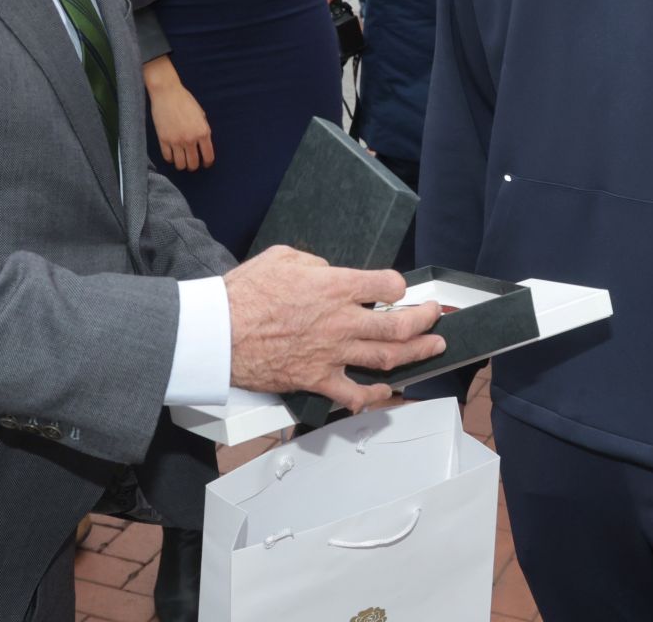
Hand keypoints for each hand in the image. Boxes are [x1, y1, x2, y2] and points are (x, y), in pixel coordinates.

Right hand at [144, 58, 212, 170]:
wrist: (167, 93)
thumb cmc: (185, 100)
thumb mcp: (201, 114)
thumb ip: (203, 129)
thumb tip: (203, 143)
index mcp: (203, 132)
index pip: (208, 156)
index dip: (207, 163)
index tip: (205, 164)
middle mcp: (191, 139)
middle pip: (193, 164)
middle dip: (194, 166)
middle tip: (192, 163)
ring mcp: (176, 141)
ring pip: (180, 164)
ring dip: (182, 165)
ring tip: (182, 161)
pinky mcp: (163, 140)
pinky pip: (168, 157)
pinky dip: (170, 159)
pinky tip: (172, 155)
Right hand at [225, 246, 444, 411]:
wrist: (218, 332)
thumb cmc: (243, 295)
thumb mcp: (280, 257)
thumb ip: (312, 262)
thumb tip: (326, 270)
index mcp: (334, 286)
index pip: (387, 284)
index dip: (399, 285)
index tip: (399, 288)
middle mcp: (341, 320)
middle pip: (400, 324)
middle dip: (426, 320)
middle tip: (434, 316)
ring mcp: (332, 353)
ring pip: (388, 357)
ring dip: (417, 353)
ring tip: (432, 348)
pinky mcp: (317, 378)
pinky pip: (355, 393)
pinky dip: (374, 395)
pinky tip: (385, 391)